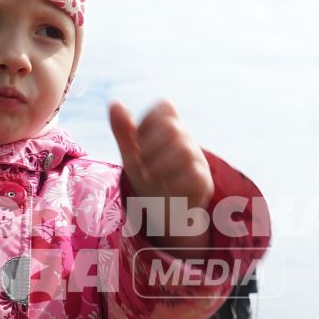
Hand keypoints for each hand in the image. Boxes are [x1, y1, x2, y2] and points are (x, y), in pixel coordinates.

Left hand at [109, 100, 214, 251]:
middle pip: (173, 127)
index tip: (138, 141)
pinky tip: (164, 188)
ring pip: (184, 150)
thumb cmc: (150, 180)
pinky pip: (194, 175)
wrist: (166, 215)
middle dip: (149, 145)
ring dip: (158, 164)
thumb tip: (114, 102)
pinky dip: (172, 182)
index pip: (166, 107)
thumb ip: (124, 130)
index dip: (147, 119)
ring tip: (148, 176)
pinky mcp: (204, 184)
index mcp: (171, 131)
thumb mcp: (132, 155)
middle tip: (141, 162)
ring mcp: (198, 162)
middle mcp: (188, 143)